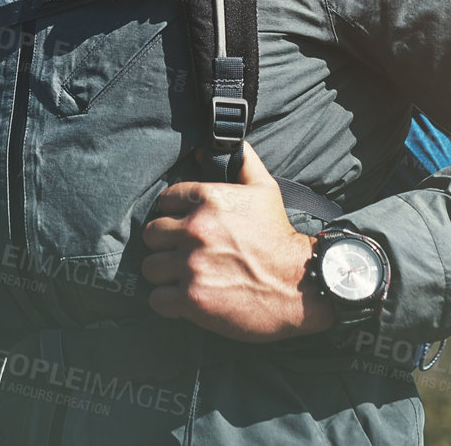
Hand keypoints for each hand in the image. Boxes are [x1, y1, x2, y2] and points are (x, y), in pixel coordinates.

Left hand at [141, 142, 334, 341]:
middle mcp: (196, 229)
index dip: (173, 215)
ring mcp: (191, 265)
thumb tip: (205, 147)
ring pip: (150, 266)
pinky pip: (157, 299)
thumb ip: (240, 161)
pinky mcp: (192, 299)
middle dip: (165, 244)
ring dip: (165, 274)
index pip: (164, 201)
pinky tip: (185, 299)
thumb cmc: (280, 236)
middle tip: (182, 253)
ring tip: (183, 277)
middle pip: (151, 234)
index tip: (184, 228)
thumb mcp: (264, 189)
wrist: (300, 285)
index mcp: (208, 199)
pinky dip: (169, 302)